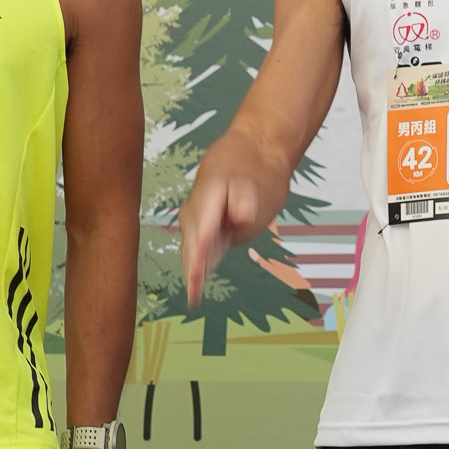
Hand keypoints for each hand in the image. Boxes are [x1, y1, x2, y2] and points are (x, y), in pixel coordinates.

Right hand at [178, 160, 265, 305]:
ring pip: (191, 245)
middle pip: (192, 244)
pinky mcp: (202, 219)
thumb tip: (241, 218)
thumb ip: (245, 201)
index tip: (197, 277)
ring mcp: (196, 213)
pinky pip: (196, 242)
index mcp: (209, 198)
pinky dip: (196, 259)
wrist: (251, 149)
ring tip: (193, 295)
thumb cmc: (254, 167)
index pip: (203, 233)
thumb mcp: (256, 181)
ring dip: (192, 267)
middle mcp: (197, 207)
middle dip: (192, 270)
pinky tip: (198, 277)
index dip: (199, 258)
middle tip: (194, 298)